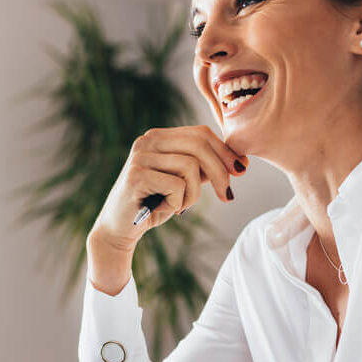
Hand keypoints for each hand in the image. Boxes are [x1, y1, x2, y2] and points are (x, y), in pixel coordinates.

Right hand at [88, 124, 247, 252]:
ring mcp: (141, 156)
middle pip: (199, 145)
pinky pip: (177, 186)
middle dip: (221, 172)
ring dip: (193, 194)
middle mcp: (148, 140)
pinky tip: (165, 208)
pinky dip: (178, 202)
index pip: (201, 133)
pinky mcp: (137, 176)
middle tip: (227, 196)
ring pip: (190, 167)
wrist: (120, 228)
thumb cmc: (154, 204)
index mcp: (160, 136)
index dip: (225, 151)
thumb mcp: (184, 182)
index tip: (241, 170)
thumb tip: (239, 162)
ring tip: (180, 205)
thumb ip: (204, 169)